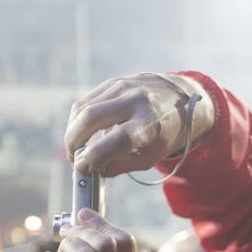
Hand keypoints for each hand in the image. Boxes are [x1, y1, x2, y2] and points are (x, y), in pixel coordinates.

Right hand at [65, 73, 215, 177]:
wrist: (179, 99)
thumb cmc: (163, 134)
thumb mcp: (149, 157)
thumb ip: (119, 165)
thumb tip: (88, 169)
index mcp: (150, 124)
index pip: (117, 139)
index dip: (94, 155)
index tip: (81, 167)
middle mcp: (136, 101)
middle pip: (90, 117)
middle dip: (73, 140)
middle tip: (72, 158)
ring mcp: (123, 87)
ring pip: (82, 108)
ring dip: (72, 131)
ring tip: (75, 148)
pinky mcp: (114, 82)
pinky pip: (85, 101)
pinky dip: (77, 119)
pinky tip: (80, 132)